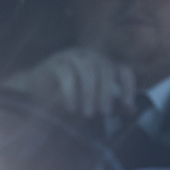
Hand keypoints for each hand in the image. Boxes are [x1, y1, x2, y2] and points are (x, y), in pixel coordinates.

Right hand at [3, 46, 136, 119]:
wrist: (36, 91)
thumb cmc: (71, 96)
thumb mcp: (95, 101)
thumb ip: (113, 104)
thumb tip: (133, 110)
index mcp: (104, 63)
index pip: (123, 69)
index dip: (128, 86)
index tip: (126, 105)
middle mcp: (91, 56)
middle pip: (106, 69)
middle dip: (107, 93)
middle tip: (104, 113)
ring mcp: (73, 56)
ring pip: (88, 69)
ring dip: (90, 93)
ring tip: (88, 113)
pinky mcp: (55, 62)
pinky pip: (67, 74)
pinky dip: (71, 92)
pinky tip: (71, 108)